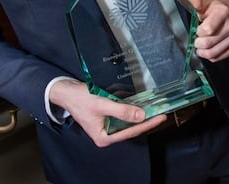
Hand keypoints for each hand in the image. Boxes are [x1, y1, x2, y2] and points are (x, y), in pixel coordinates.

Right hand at [49, 78, 167, 146]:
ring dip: (142, 115)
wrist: (66, 91)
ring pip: (129, 122)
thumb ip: (121, 111)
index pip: (131, 132)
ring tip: (157, 109)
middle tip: (163, 113)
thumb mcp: (102, 104)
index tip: (161, 117)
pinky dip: (133, 110)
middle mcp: (107, 134)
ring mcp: (107, 126)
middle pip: (131, 129)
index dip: (147, 125)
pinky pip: (124, 115)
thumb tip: (140, 116)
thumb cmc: (80, 99)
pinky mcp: (108, 117)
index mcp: (104, 137)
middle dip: (147, 121)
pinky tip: (143, 105)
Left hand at [186, 0, 228, 61]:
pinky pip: (218, 57)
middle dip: (198, 43)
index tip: (197, 29)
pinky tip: (209, 48)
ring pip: (213, 53)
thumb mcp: (204, 3)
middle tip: (196, 39)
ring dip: (202, 52)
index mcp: (223, 12)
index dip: (197, 31)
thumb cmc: (214, 9)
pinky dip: (210, 55)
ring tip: (200, 46)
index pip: (207, 30)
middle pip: (208, 43)